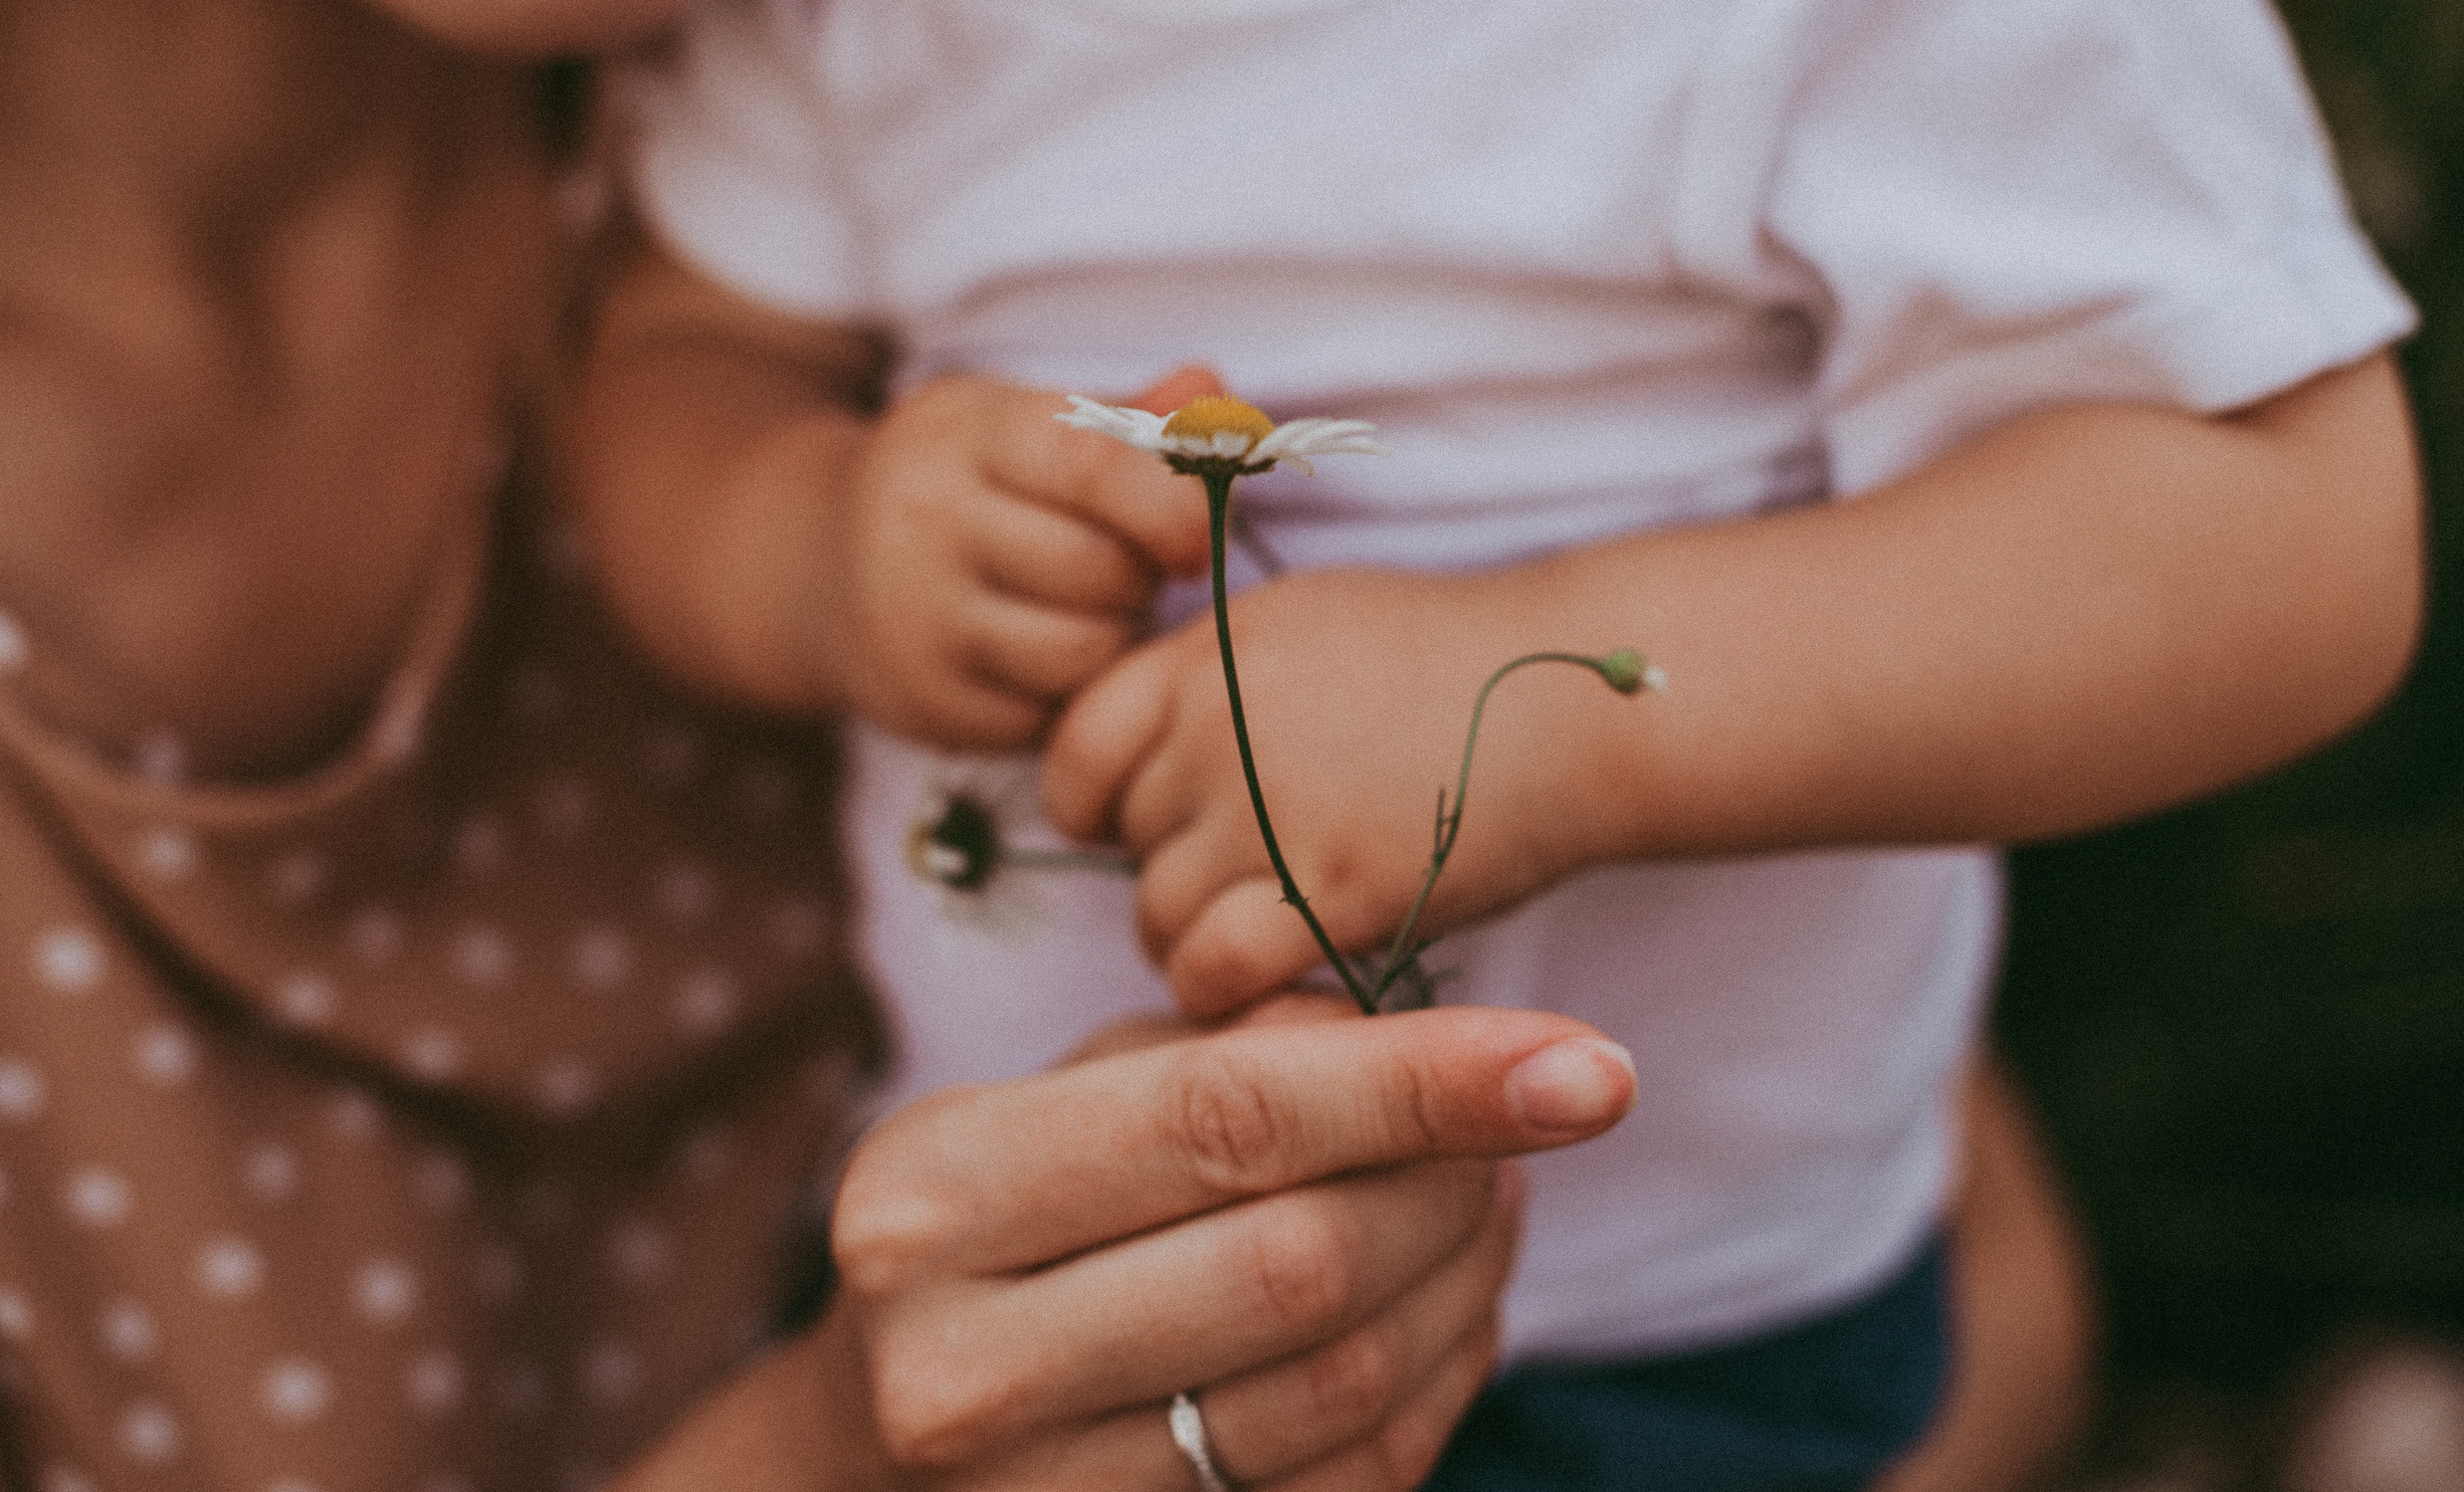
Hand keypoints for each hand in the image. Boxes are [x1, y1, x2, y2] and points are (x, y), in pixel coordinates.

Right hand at [827, 999, 1635, 1489]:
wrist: (864, 1449)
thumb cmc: (983, 1230)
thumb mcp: (1054, 1102)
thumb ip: (1216, 1055)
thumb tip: (1413, 1027)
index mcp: (935, 1194)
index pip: (1227, 1119)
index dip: (1424, 1083)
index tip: (1588, 1063)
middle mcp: (965, 1361)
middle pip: (1303, 1262)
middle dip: (1461, 1180)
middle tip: (1541, 1115)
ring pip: (1343, 1384)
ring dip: (1469, 1280)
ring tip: (1500, 1195)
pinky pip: (1348, 1482)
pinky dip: (1440, 1383)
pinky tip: (1458, 1304)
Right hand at [829, 369, 1217, 749]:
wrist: (820, 566)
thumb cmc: (966, 484)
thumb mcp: (1025, 425)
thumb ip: (1128, 416)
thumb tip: (1213, 393)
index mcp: (965, 432)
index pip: (1095, 464)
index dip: (1173, 503)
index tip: (1197, 533)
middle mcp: (925, 521)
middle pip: (1100, 570)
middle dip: (1141, 575)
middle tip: (1126, 565)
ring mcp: (916, 619)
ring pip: (1082, 651)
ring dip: (1113, 637)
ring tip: (1089, 608)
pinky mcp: (926, 702)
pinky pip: (1050, 714)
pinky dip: (1071, 693)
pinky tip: (1046, 655)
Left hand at [1045, 564, 1629, 1014]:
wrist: (1573, 707)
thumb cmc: (1449, 666)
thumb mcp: (1307, 624)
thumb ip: (1212, 682)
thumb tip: (1135, 754)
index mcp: (1208, 653)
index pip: (1077, 748)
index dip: (1103, 804)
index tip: (1153, 826)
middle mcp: (1220, 722)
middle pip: (1122, 843)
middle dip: (1169, 875)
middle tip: (1238, 890)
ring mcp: (1271, 807)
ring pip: (1157, 917)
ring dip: (1197, 946)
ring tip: (1265, 939)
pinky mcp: (1330, 891)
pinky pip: (1212, 971)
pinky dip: (1232, 992)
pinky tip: (1287, 978)